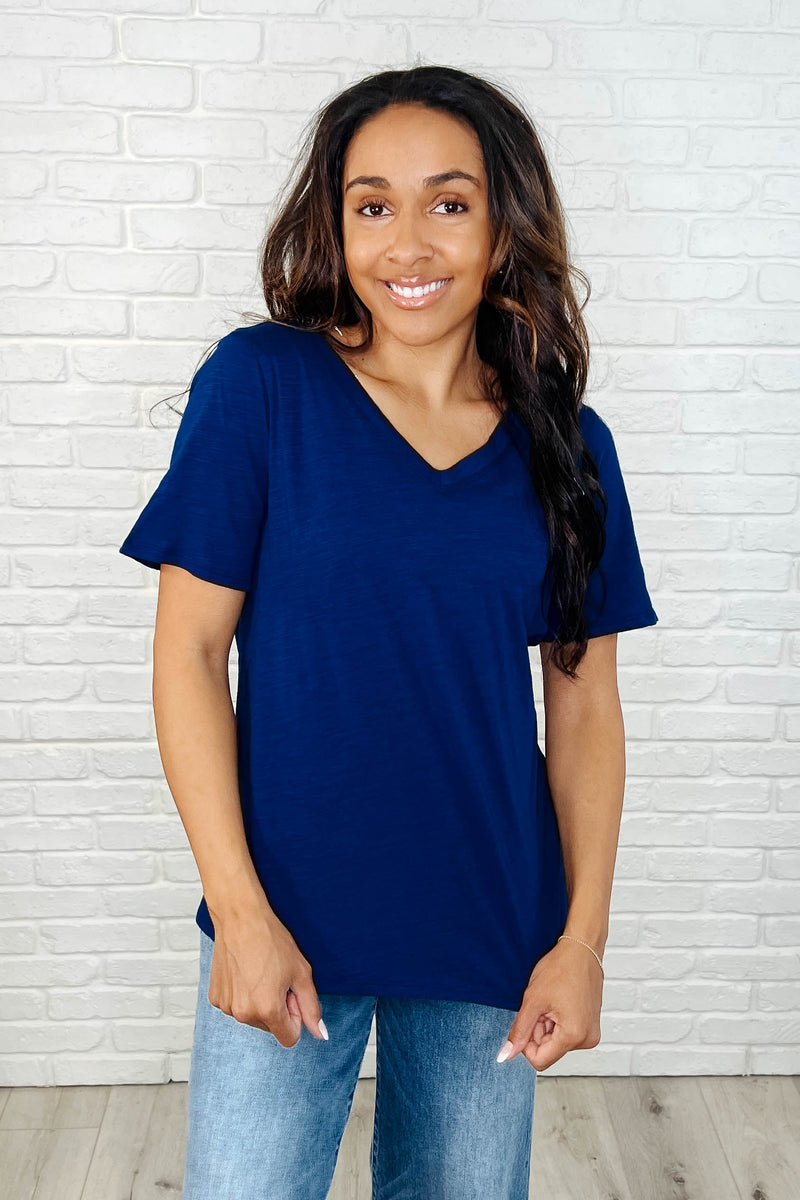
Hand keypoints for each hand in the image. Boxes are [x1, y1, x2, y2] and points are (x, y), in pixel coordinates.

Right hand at [207, 907, 327, 1048]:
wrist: (240, 919)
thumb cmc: (272, 941)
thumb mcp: (301, 973)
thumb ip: (312, 1007)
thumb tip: (320, 1034)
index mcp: (267, 1011)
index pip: (289, 1038)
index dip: (296, 1017)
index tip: (292, 994)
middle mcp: (243, 1014)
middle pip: (271, 1027)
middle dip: (277, 1008)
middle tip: (277, 978)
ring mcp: (227, 1007)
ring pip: (252, 1017)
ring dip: (260, 1002)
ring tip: (260, 972)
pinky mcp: (216, 998)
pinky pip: (236, 1006)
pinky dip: (243, 995)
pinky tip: (245, 972)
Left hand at [497, 937, 602, 1070]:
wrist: (582, 949)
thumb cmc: (561, 968)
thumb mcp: (533, 1000)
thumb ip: (519, 1031)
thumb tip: (506, 1056)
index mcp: (574, 1036)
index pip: (539, 1061)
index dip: (526, 1043)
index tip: (529, 1019)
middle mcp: (587, 1040)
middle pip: (548, 1051)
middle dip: (538, 1030)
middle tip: (542, 1005)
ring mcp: (591, 1033)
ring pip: (556, 1042)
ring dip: (547, 1025)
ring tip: (552, 1001)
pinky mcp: (591, 1026)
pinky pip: (566, 1034)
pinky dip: (557, 1021)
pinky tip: (559, 1002)